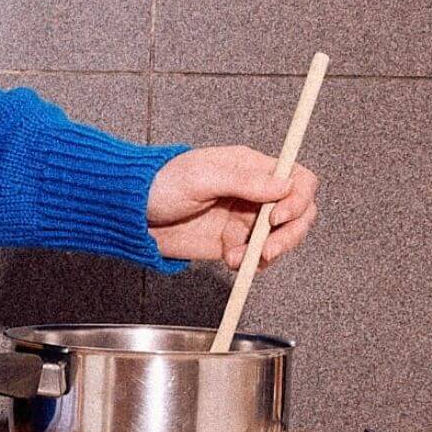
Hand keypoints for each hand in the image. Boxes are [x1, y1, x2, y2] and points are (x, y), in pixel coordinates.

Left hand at [143, 146, 320, 269]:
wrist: (133, 214)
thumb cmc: (160, 184)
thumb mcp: (200, 178)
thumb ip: (243, 181)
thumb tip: (283, 186)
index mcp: (251, 167)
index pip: (297, 179)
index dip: (298, 199)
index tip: (278, 217)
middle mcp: (255, 192)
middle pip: (298, 213)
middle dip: (289, 234)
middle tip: (266, 250)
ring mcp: (246, 218)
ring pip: (282, 238)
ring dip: (266, 252)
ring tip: (236, 257)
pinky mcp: (235, 241)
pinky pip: (259, 256)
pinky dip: (250, 263)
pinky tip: (229, 260)